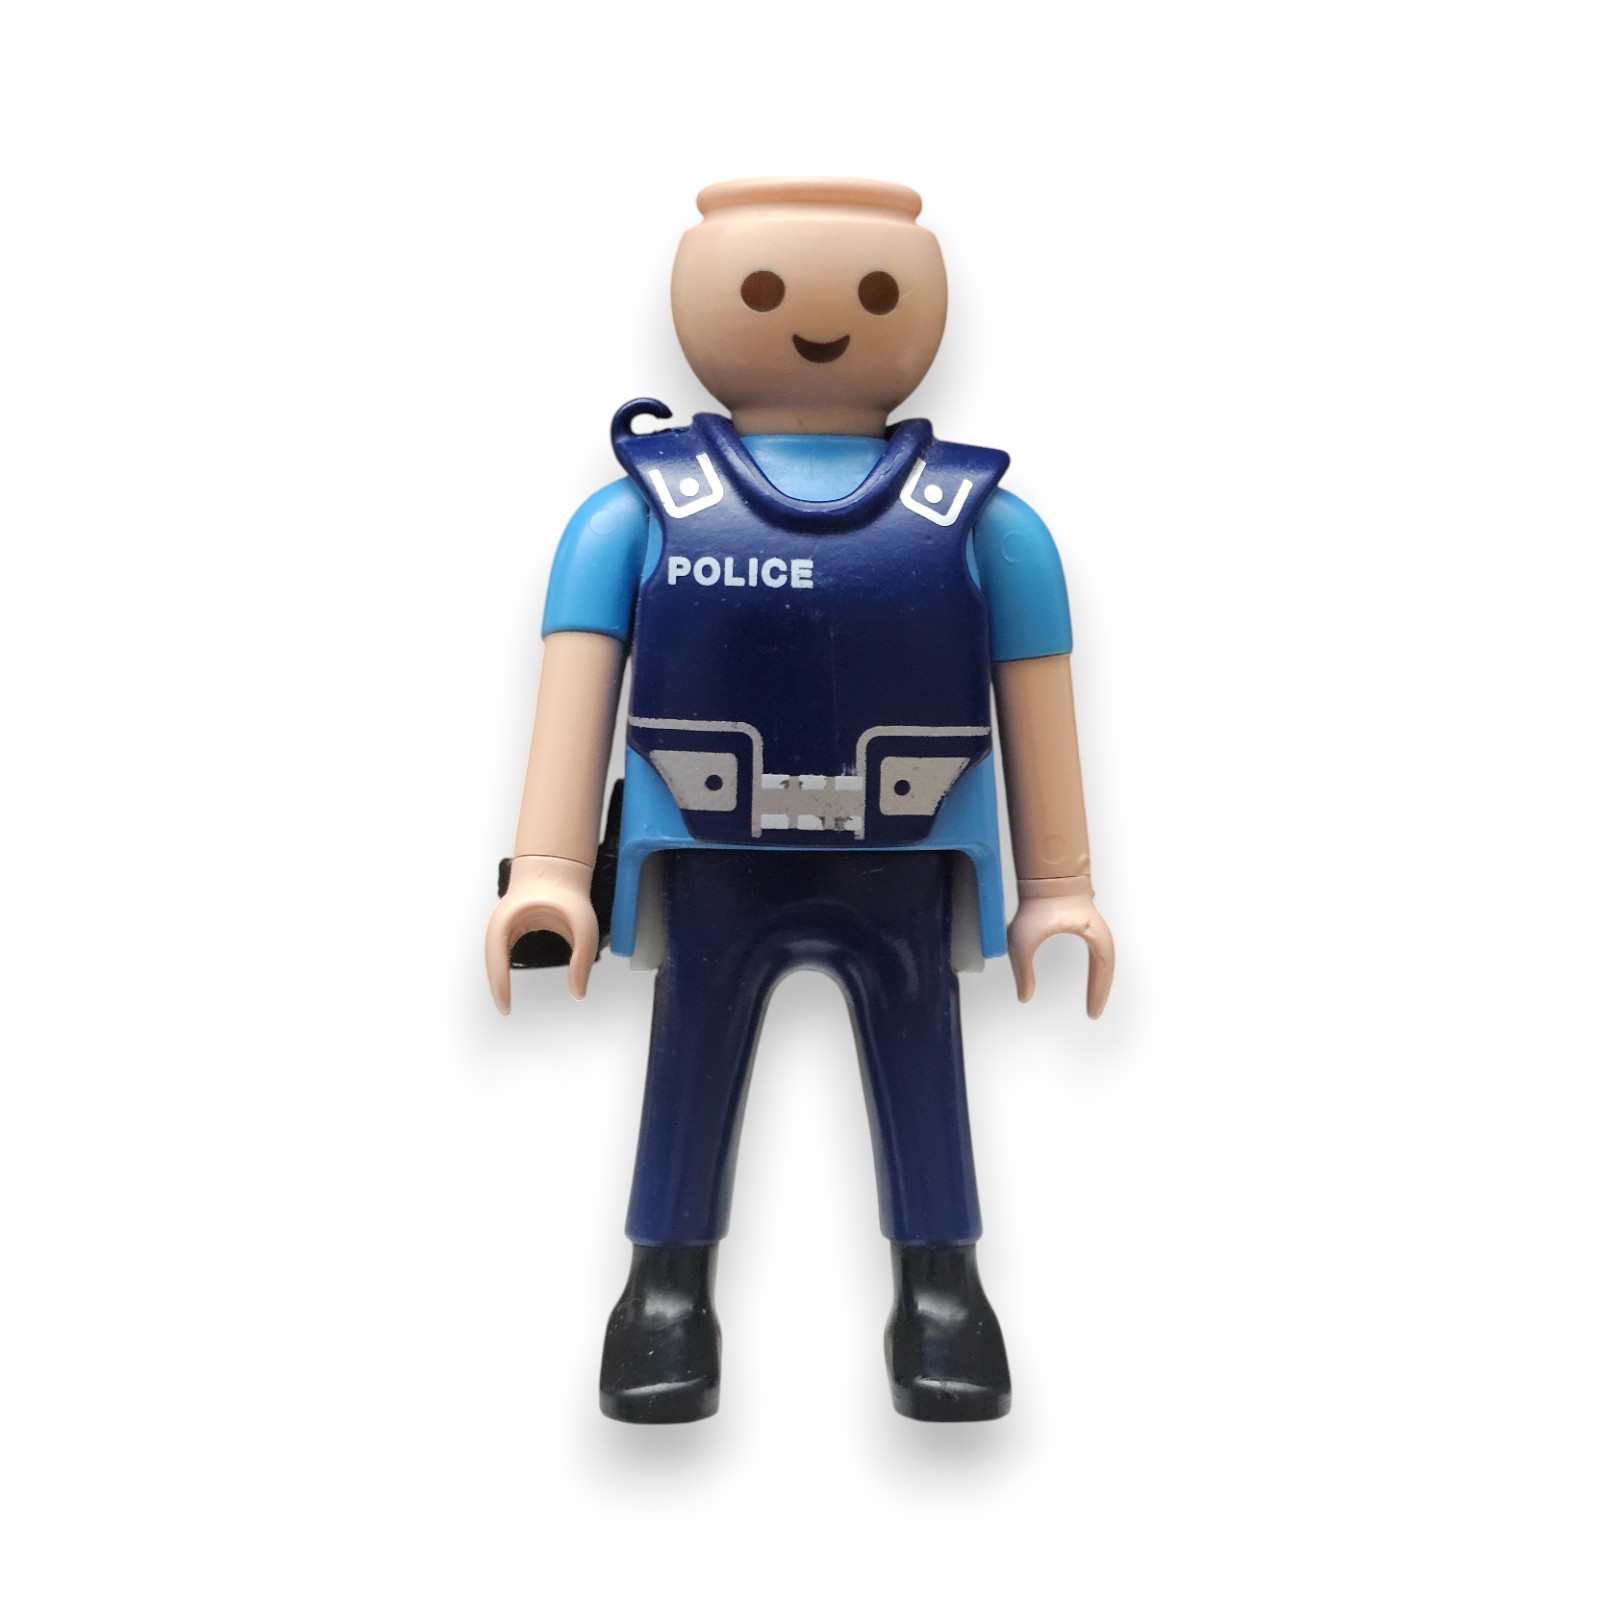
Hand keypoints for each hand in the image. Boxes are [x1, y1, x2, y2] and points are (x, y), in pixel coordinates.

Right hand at [485, 854, 599, 1012]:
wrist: (557, 867)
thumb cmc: (568, 893)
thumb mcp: (584, 927)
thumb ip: (583, 961)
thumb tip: (578, 993)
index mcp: (511, 919)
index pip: (498, 960)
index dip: (500, 986)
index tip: (505, 1008)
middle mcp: (501, 923)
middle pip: (491, 960)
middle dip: (496, 986)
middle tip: (505, 1009)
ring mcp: (503, 925)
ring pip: (494, 956)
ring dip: (497, 977)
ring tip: (505, 1001)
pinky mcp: (510, 928)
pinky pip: (501, 952)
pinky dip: (503, 968)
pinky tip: (508, 982)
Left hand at [1006, 875, 1114, 1018]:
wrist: (1044, 876)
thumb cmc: (1036, 903)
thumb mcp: (1023, 940)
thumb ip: (1022, 971)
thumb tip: (1024, 998)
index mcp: (1094, 937)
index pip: (1103, 971)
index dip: (1098, 994)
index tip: (1092, 1014)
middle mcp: (1099, 933)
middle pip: (1108, 968)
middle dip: (1101, 991)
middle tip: (1093, 1013)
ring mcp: (1095, 929)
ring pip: (1104, 961)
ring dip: (1100, 980)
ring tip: (1093, 1000)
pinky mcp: (1087, 926)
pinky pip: (1097, 953)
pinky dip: (1096, 969)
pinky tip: (1090, 979)